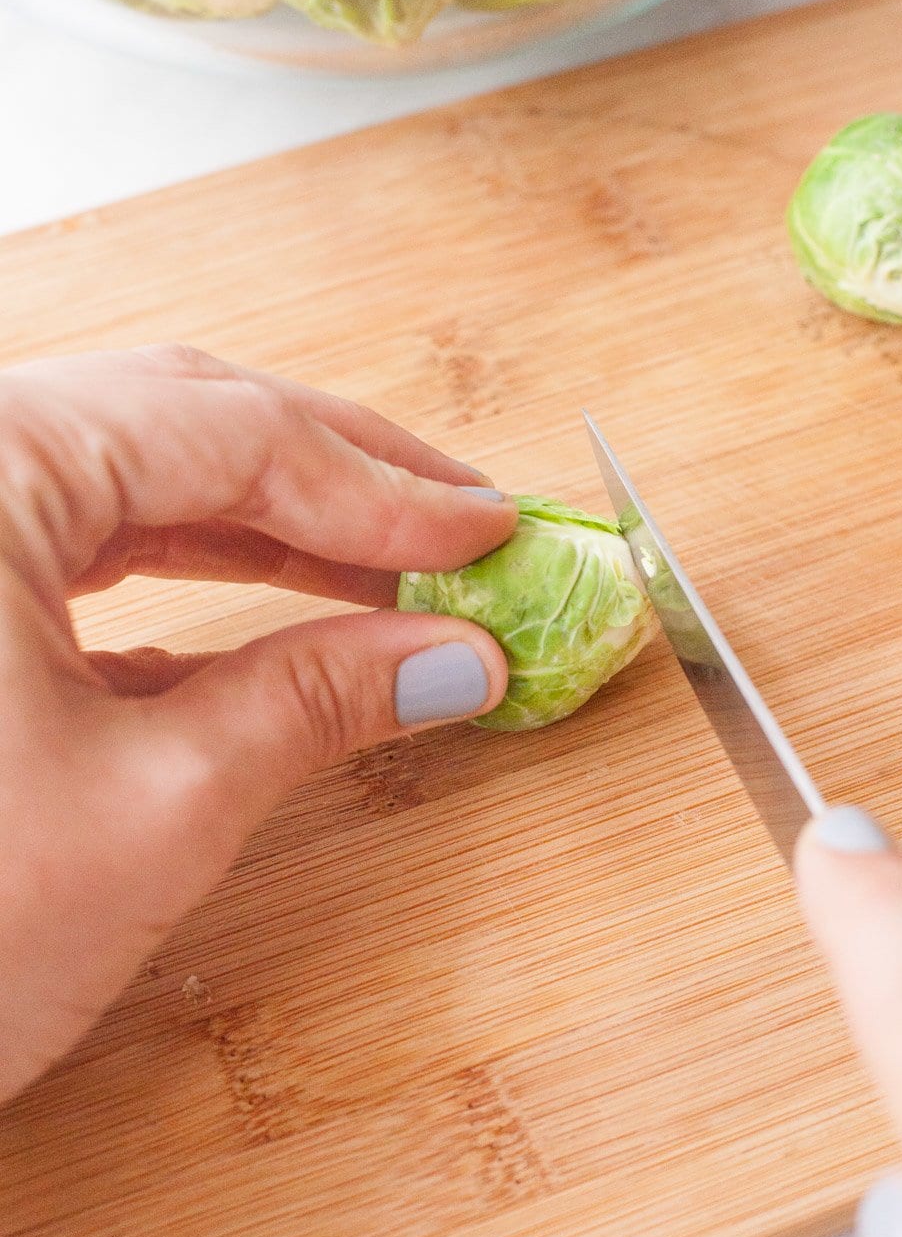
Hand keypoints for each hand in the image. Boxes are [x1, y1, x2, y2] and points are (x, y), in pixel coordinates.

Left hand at [0, 345, 517, 1103]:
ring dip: (270, 526)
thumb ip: (312, 705)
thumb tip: (454, 658)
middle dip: (335, 479)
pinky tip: (280, 625)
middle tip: (460, 532)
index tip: (490, 532)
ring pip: (128, 481)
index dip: (382, 489)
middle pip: (177, 424)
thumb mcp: (148, 812)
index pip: (227, 432)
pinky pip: (76, 555)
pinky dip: (188, 582)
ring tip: (392, 574)